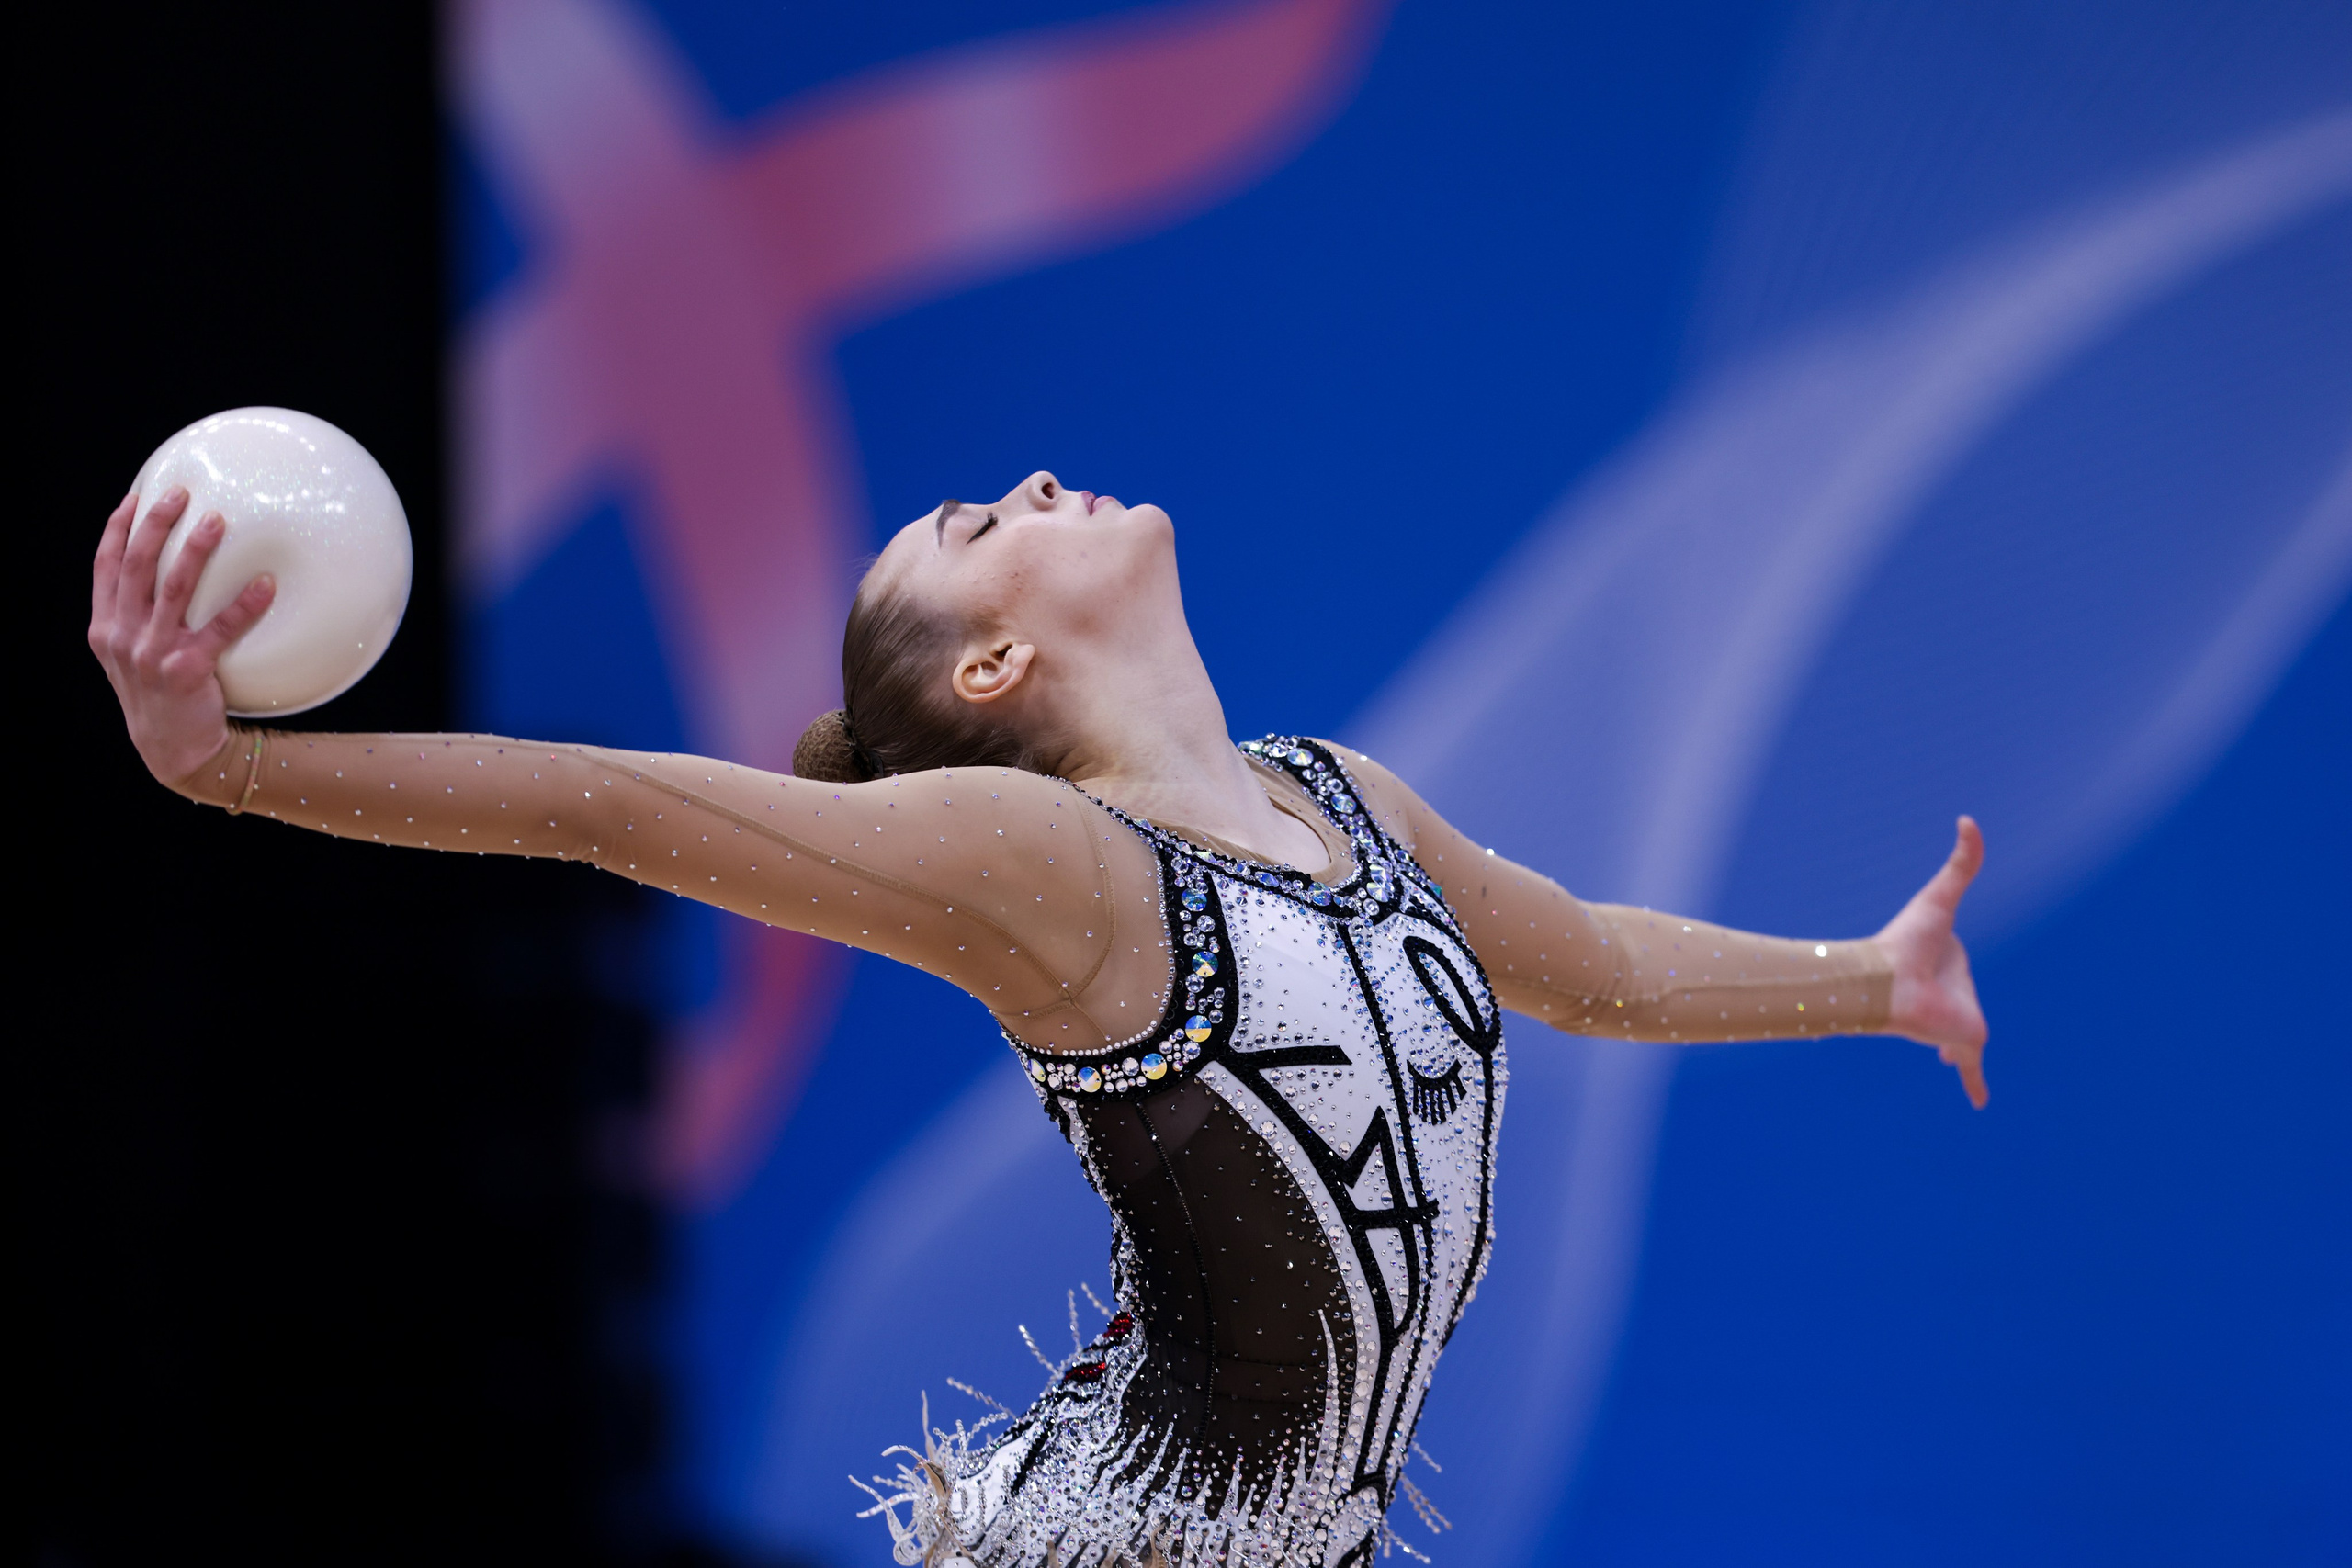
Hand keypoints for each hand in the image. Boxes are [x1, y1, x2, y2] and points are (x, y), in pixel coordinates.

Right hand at [88, 487, 275, 786]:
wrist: (171, 748)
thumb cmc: (159, 695)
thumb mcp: (132, 656)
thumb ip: (137, 619)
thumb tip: (165, 575)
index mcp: (105, 628)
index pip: (105, 567)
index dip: (117, 530)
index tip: (135, 497)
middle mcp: (123, 635)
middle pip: (136, 565)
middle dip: (155, 524)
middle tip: (180, 493)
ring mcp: (152, 652)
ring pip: (173, 587)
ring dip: (195, 549)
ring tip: (217, 520)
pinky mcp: (186, 669)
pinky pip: (221, 629)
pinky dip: (244, 604)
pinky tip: (267, 585)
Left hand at [1874, 816, 1989, 1107]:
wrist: (1885, 982)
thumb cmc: (1906, 941)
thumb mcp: (1940, 897)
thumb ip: (1961, 861)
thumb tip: (1969, 818)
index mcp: (1951, 966)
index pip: (1957, 970)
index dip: (1953, 972)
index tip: (1943, 969)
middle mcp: (1955, 996)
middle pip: (1959, 1007)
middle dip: (1950, 1015)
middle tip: (1939, 1023)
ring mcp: (1958, 1023)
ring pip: (1960, 1041)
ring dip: (1955, 1051)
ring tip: (1949, 1059)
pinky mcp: (1962, 1043)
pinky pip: (1972, 1070)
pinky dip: (1974, 1084)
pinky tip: (1978, 1103)